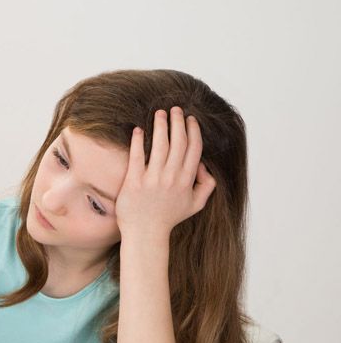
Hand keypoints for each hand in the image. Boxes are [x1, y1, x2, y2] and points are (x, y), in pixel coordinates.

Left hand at [115, 107, 216, 239]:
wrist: (145, 233)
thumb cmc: (168, 218)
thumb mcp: (195, 205)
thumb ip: (206, 185)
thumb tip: (204, 165)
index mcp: (187, 180)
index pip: (194, 148)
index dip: (193, 131)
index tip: (190, 119)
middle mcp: (172, 177)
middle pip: (178, 142)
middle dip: (178, 122)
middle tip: (174, 109)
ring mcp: (153, 179)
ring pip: (160, 145)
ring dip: (161, 125)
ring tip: (159, 113)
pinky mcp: (135, 181)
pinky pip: (138, 156)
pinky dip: (139, 141)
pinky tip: (139, 129)